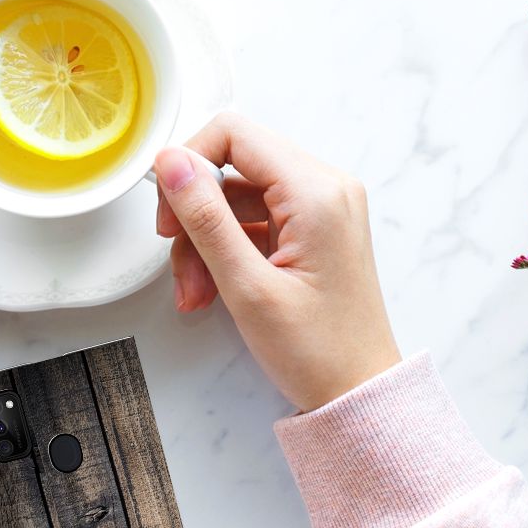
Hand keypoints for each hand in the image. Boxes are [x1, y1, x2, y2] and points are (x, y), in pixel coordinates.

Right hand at [154, 113, 399, 411]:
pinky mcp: (313, 230)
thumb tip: (171, 162)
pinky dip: (227, 252)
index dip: (189, 164)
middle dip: (195, 215)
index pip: (234, 134)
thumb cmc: (317, 351)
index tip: (168, 211)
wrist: (359, 393)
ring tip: (196, 294)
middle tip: (179, 263)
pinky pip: (254, 222)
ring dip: (206, 242)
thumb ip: (206, 218)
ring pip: (237, 199)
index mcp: (317, 192)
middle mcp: (325, 188)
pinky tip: (213, 291)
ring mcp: (321, 209)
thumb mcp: (247, 286)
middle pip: (233, 167)